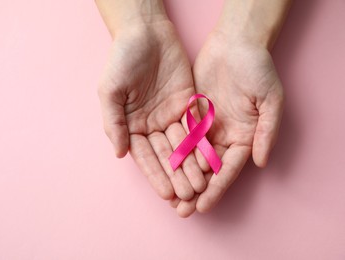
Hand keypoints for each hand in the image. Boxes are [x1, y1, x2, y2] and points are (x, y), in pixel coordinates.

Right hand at [98, 20, 206, 200]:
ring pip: (183, 145)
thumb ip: (114, 123)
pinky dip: (202, 144)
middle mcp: (152, 124)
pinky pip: (196, 127)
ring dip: (191, 165)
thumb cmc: (121, 59)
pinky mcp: (188, 104)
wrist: (145, 32)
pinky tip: (209, 160)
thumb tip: (120, 154)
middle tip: (188, 195)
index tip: (166, 192)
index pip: (144, 155)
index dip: (155, 174)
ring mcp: (170, 115)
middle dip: (176, 175)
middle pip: (165, 155)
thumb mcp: (109, 91)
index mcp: (131, 125)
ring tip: (201, 184)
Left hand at [173, 31, 283, 215]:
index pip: (228, 169)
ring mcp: (207, 125)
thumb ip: (267, 132)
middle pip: (208, 169)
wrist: (236, 43)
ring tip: (168, 196)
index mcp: (244, 136)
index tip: (203, 206)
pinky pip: (180, 135)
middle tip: (181, 211)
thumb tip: (261, 163)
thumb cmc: (258, 69)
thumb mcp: (270, 100)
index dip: (217, 188)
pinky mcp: (191, 113)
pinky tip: (161, 166)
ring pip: (191, 156)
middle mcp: (224, 135)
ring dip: (180, 176)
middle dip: (194, 189)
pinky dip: (172, 151)